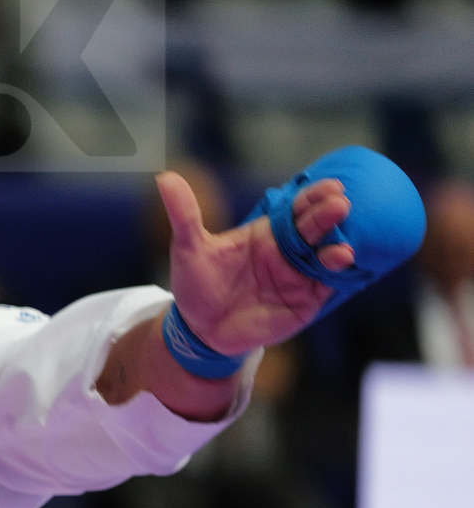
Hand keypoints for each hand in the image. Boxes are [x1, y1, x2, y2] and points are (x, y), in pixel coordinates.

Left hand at [162, 169, 348, 353]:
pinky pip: (328, 285)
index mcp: (268, 232)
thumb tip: (165, 178)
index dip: (313, 197)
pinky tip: (342, 262)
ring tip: (340, 244)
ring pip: (326, 255)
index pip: (296, 209)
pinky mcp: (306, 301)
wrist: (200, 330)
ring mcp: (300, 276)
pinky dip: (337, 274)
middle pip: (314, 228)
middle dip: (329, 216)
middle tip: (339, 204)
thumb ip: (185, 214)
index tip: (330, 186)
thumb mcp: (188, 248)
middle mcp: (289, 250)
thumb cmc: (197, 284)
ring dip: (337, 246)